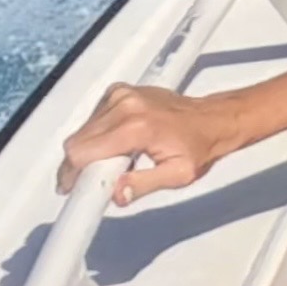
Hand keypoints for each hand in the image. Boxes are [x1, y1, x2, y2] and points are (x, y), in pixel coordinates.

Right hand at [63, 83, 236, 202]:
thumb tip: (116, 194)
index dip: (72, 175)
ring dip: (88, 151)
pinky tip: (116, 145)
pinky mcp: (120, 91)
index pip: (82, 153)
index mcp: (135, 127)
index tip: (75, 190)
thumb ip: (144, 185)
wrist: (214, 119)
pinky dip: (96, 134)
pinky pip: (93, 117)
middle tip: (97, 181)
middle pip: (77, 141)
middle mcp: (124, 106)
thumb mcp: (178, 174)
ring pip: (83, 130)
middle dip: (78, 167)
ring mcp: (121, 95)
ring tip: (113, 163)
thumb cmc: (199, 146)